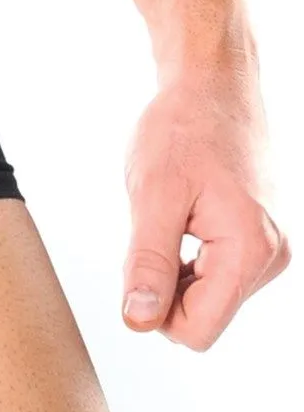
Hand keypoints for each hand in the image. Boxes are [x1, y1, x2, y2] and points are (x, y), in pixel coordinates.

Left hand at [122, 61, 289, 350]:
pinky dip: (194, 253)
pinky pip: (222, 271)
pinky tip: (187, 214)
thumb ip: (148, 262)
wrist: (213, 82)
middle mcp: (272, 257)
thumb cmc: (183, 126)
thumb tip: (139, 321)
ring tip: (174, 212)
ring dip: (180, 265)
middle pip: (206, 315)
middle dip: (168, 282)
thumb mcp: (153, 194)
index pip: (198, 330)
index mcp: (250, 251)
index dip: (156, 308)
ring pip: (211, 294)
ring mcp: (272, 247)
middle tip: (154, 225)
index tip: (138, 260)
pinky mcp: (263, 236)